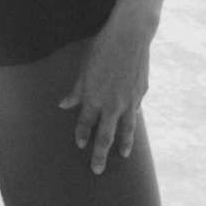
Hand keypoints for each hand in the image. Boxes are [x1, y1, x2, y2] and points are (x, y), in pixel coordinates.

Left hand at [61, 12, 153, 174]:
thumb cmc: (102, 48)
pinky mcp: (141, 92)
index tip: (80, 145)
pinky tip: (133, 123)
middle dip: (100, 155)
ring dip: (123, 144)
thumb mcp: (84, 69)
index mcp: (94, 98)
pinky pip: (135, 110)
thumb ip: (76, 90)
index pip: (85, 124)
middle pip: (105, 136)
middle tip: (97, 170)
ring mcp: (129, 100)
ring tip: (123, 155)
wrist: (130, 35)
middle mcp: (112, 104)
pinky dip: (133, 118)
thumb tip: (63, 105)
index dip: (82, 135)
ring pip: (126, 129)